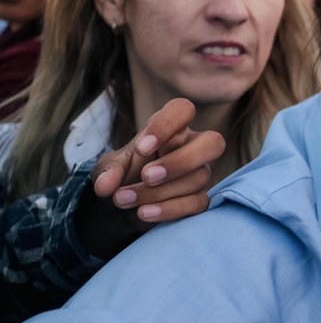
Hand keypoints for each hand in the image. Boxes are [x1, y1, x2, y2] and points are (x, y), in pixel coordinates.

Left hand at [91, 97, 225, 223]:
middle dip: (181, 161)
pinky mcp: (200, 198)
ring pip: (199, 177)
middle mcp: (192, 147)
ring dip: (159, 191)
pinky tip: (144, 212)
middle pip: (213, 143)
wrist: (124, 205)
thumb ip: (108, 172)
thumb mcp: (108, 169)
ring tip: (123, 199)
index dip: (167, 126)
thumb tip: (105, 187)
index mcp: (171, 128)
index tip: (141, 148)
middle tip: (147, 176)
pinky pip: (198, 202)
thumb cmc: (122, 176)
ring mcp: (200, 173)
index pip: (183, 110)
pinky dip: (169, 209)